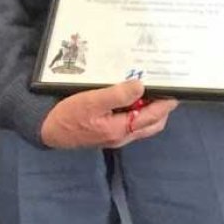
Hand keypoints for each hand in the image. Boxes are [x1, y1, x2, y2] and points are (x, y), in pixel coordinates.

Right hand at [38, 80, 176, 148]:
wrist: (48, 130)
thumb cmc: (69, 115)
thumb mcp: (92, 101)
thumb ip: (117, 95)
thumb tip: (141, 87)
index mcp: (121, 129)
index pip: (153, 117)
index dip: (166, 104)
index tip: (175, 90)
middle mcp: (122, 136)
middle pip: (152, 124)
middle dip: (162, 109)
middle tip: (164, 88)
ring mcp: (115, 135)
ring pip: (142, 124)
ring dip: (150, 110)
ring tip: (150, 90)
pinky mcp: (107, 132)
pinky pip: (130, 123)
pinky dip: (137, 111)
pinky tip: (132, 97)